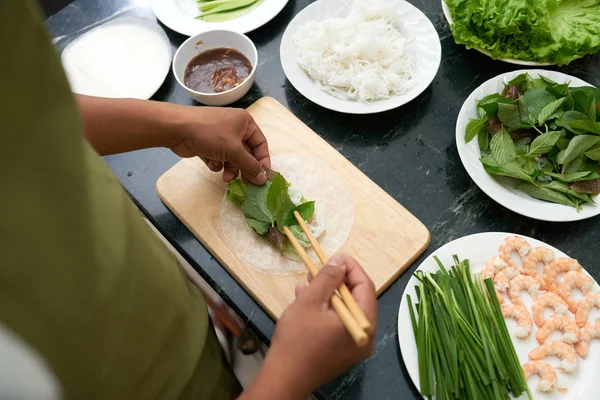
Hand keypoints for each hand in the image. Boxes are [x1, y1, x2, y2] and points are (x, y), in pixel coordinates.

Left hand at [170, 107, 270, 184]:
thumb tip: (263, 179)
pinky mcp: (208, 145)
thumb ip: (250, 166)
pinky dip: (216, 162)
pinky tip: (210, 161)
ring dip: (230, 168)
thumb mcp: (234, 150)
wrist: (177, 129)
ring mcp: (220, 136)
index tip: (262, 177)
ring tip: (226, 177)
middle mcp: (234, 128)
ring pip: (232, 158)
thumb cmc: (210, 134)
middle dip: (244, 167)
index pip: (260, 144)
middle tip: (246, 183)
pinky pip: (219, 158)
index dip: (263, 161)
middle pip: (246, 153)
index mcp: (245, 123)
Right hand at [241, 254, 376, 398]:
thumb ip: (328, 278)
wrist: (284, 378)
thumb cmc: (298, 339)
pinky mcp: (342, 352)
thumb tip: (340, 261)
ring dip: (328, 294)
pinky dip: (325, 310)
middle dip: (337, 281)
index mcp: (364, 323)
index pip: (365, 286)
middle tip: (320, 268)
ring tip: (308, 281)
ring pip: (345, 311)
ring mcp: (354, 346)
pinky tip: (305, 298)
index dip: (351, 268)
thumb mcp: (311, 301)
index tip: (335, 256)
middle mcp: (366, 335)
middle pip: (356, 299)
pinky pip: (338, 323)